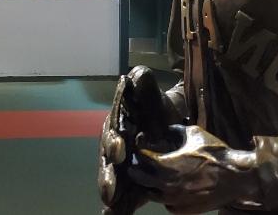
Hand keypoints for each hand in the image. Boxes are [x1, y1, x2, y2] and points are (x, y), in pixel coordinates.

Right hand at [98, 76, 147, 213]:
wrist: (170, 125)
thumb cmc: (156, 107)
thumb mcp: (151, 92)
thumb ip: (142, 83)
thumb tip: (132, 77)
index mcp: (117, 125)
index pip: (112, 133)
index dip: (114, 142)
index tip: (120, 150)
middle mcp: (114, 146)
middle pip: (107, 162)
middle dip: (108, 175)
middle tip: (111, 188)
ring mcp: (121, 166)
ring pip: (112, 180)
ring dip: (110, 192)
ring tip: (110, 204)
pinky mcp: (131, 181)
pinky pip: (123, 195)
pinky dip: (118, 207)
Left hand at [129, 125, 250, 213]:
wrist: (235, 177)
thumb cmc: (215, 154)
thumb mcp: (195, 134)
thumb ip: (177, 130)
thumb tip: (168, 128)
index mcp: (166, 165)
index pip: (142, 158)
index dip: (139, 152)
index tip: (139, 149)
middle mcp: (166, 184)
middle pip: (140, 179)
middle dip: (137, 171)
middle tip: (135, 166)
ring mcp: (174, 200)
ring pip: (152, 195)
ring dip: (149, 187)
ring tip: (151, 180)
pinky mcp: (184, 210)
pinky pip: (167, 206)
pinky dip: (165, 199)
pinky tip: (169, 192)